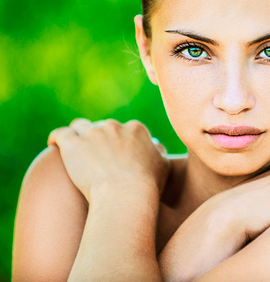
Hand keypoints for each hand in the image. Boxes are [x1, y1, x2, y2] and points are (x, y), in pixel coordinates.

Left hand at [48, 118, 169, 202]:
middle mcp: (114, 126)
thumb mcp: (163, 166)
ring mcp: (92, 133)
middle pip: (103, 127)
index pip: (124, 129)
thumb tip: (155, 146)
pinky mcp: (73, 144)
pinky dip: (56, 137)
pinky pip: (60, 133)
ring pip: (81, 126)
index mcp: (136, 129)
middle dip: (99, 138)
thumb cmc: (147, 184)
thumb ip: (159, 152)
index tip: (115, 152)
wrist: (126, 195)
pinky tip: (54, 143)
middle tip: (95, 156)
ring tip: (74, 148)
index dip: (119, 140)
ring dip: (78, 134)